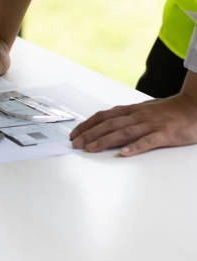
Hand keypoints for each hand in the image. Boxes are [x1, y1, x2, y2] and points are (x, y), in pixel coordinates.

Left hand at [70, 93, 196, 155]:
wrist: (194, 107)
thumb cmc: (168, 111)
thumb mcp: (143, 109)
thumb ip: (125, 116)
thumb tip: (105, 121)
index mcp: (131, 110)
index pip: (103, 116)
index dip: (87, 125)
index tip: (74, 134)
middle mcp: (137, 116)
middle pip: (108, 124)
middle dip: (89, 134)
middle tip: (75, 144)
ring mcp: (151, 124)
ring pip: (123, 132)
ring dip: (104, 141)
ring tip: (90, 149)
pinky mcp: (165, 134)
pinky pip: (148, 141)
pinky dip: (134, 147)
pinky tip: (123, 153)